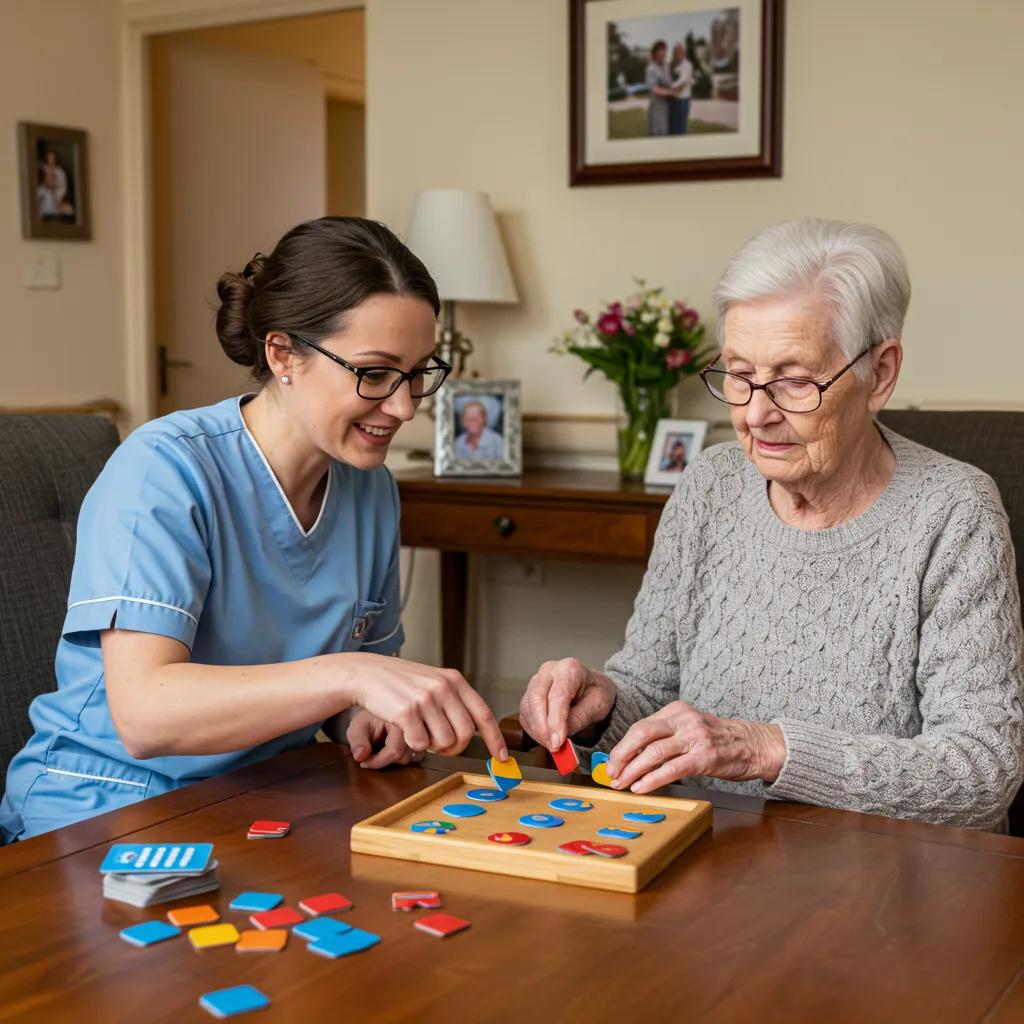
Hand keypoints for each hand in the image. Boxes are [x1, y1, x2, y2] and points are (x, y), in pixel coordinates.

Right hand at [343, 654, 506, 760]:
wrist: (367, 673)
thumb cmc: (401, 682)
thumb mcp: (433, 681)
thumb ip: (454, 700)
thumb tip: (474, 731)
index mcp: (454, 680)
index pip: (483, 714)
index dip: (494, 739)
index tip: (501, 757)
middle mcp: (443, 687)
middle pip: (465, 735)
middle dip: (454, 748)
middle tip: (439, 745)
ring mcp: (426, 699)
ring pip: (444, 742)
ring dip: (432, 746)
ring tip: (420, 732)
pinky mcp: (407, 711)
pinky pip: (420, 744)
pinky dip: (413, 745)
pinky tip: (405, 731)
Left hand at [345, 710, 418, 769]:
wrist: (382, 703)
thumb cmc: (370, 715)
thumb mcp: (358, 726)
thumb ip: (357, 741)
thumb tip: (360, 756)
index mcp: (401, 718)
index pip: (394, 751)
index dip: (377, 761)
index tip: (364, 762)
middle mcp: (417, 724)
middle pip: (405, 757)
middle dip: (387, 759)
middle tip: (374, 753)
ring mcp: (425, 730)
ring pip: (415, 757)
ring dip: (398, 757)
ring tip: (385, 747)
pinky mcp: (428, 736)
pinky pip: (421, 754)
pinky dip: (408, 754)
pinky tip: (397, 746)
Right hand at [518, 658, 616, 751]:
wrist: (592, 688)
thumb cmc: (596, 692)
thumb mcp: (598, 705)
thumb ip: (579, 718)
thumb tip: (559, 735)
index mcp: (569, 668)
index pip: (557, 695)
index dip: (555, 720)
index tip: (558, 741)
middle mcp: (549, 671)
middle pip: (536, 698)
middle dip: (542, 727)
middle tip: (554, 746)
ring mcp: (537, 682)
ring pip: (527, 707)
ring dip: (537, 731)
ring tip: (553, 744)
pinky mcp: (529, 695)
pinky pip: (525, 715)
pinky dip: (533, 730)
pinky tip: (546, 738)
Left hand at [608, 701, 785, 793]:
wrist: (755, 745)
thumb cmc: (720, 741)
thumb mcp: (690, 728)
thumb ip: (666, 737)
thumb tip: (635, 758)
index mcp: (676, 710)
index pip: (641, 726)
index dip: (622, 746)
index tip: (612, 762)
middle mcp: (684, 720)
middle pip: (642, 734)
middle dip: (622, 755)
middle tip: (611, 773)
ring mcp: (695, 738)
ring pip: (654, 752)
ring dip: (633, 770)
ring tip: (621, 783)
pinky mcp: (705, 758)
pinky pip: (673, 768)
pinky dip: (653, 779)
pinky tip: (642, 787)